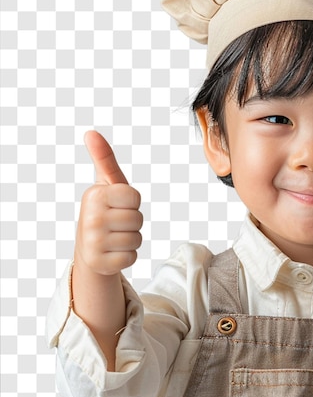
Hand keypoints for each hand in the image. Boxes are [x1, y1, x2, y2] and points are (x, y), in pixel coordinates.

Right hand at [75, 131, 142, 275]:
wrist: (89, 247)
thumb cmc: (105, 210)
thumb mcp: (107, 183)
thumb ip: (104, 158)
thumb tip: (91, 132)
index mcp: (94, 195)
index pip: (134, 197)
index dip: (132, 202)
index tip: (118, 204)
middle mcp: (90, 218)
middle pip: (138, 219)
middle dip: (133, 222)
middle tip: (116, 223)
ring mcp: (93, 242)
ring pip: (136, 239)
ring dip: (131, 239)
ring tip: (114, 236)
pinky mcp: (99, 263)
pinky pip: (131, 257)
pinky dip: (127, 256)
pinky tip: (113, 252)